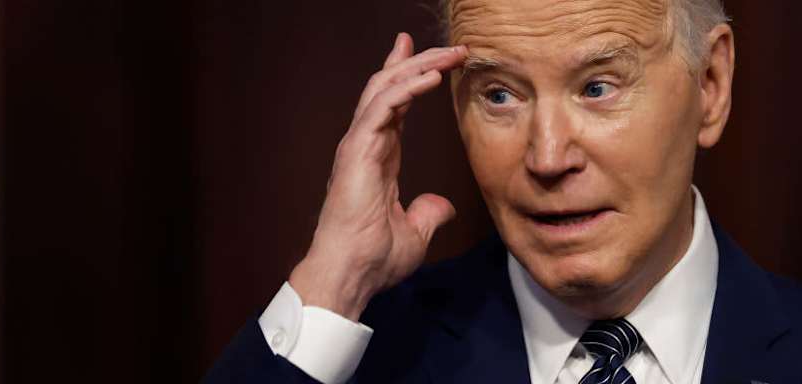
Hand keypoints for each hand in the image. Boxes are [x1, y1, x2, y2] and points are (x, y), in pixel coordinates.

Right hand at [289, 33, 467, 320]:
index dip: (411, 78)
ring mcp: (359, 145)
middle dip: (419, 61)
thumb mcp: (415, 232)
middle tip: (451, 46)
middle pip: (390, 88)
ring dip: (418, 67)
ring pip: (385, 89)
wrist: (351, 274)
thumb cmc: (372, 258)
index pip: (394, 106)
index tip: (432, 58)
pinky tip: (432, 77)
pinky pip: (383, 108)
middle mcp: (366, 144)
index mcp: (378, 157)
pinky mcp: (357, 150)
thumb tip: (443, 206)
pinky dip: (407, 88)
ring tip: (450, 54)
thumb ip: (428, 213)